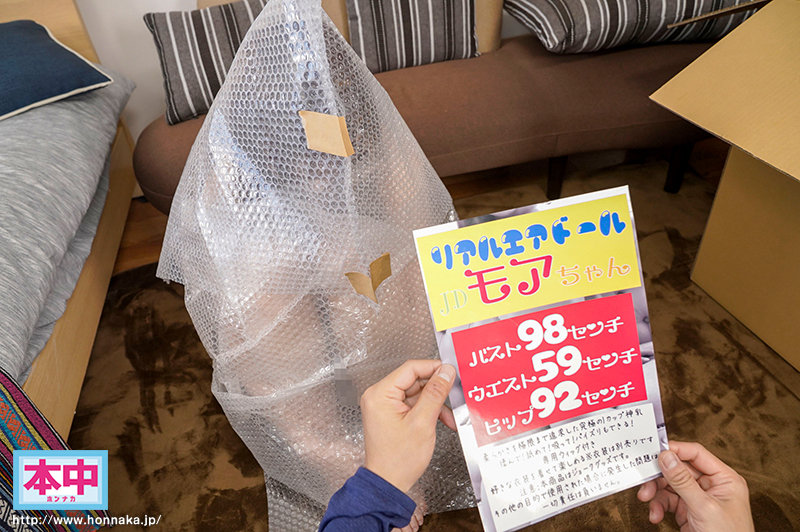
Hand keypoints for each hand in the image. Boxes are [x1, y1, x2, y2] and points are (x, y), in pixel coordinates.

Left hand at [361, 359, 456, 493]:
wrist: (389, 483)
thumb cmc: (398, 459)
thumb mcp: (422, 422)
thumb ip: (435, 393)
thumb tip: (445, 372)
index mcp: (380, 394)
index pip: (410, 368)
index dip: (433, 368)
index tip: (450, 372)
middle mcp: (380, 396)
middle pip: (415, 380)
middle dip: (437, 390)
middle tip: (455, 394)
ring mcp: (386, 406)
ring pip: (417, 393)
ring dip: (436, 403)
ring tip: (450, 415)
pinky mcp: (392, 414)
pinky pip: (414, 404)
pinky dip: (429, 411)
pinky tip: (443, 420)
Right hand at [637, 441, 753, 531]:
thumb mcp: (704, 507)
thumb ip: (683, 481)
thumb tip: (666, 456)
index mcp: (724, 479)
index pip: (696, 454)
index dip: (675, 450)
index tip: (654, 452)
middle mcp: (711, 486)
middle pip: (678, 469)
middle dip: (659, 477)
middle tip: (645, 481)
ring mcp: (699, 498)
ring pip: (670, 485)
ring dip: (656, 493)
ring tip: (647, 500)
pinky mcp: (688, 510)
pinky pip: (668, 500)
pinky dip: (659, 506)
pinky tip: (656, 515)